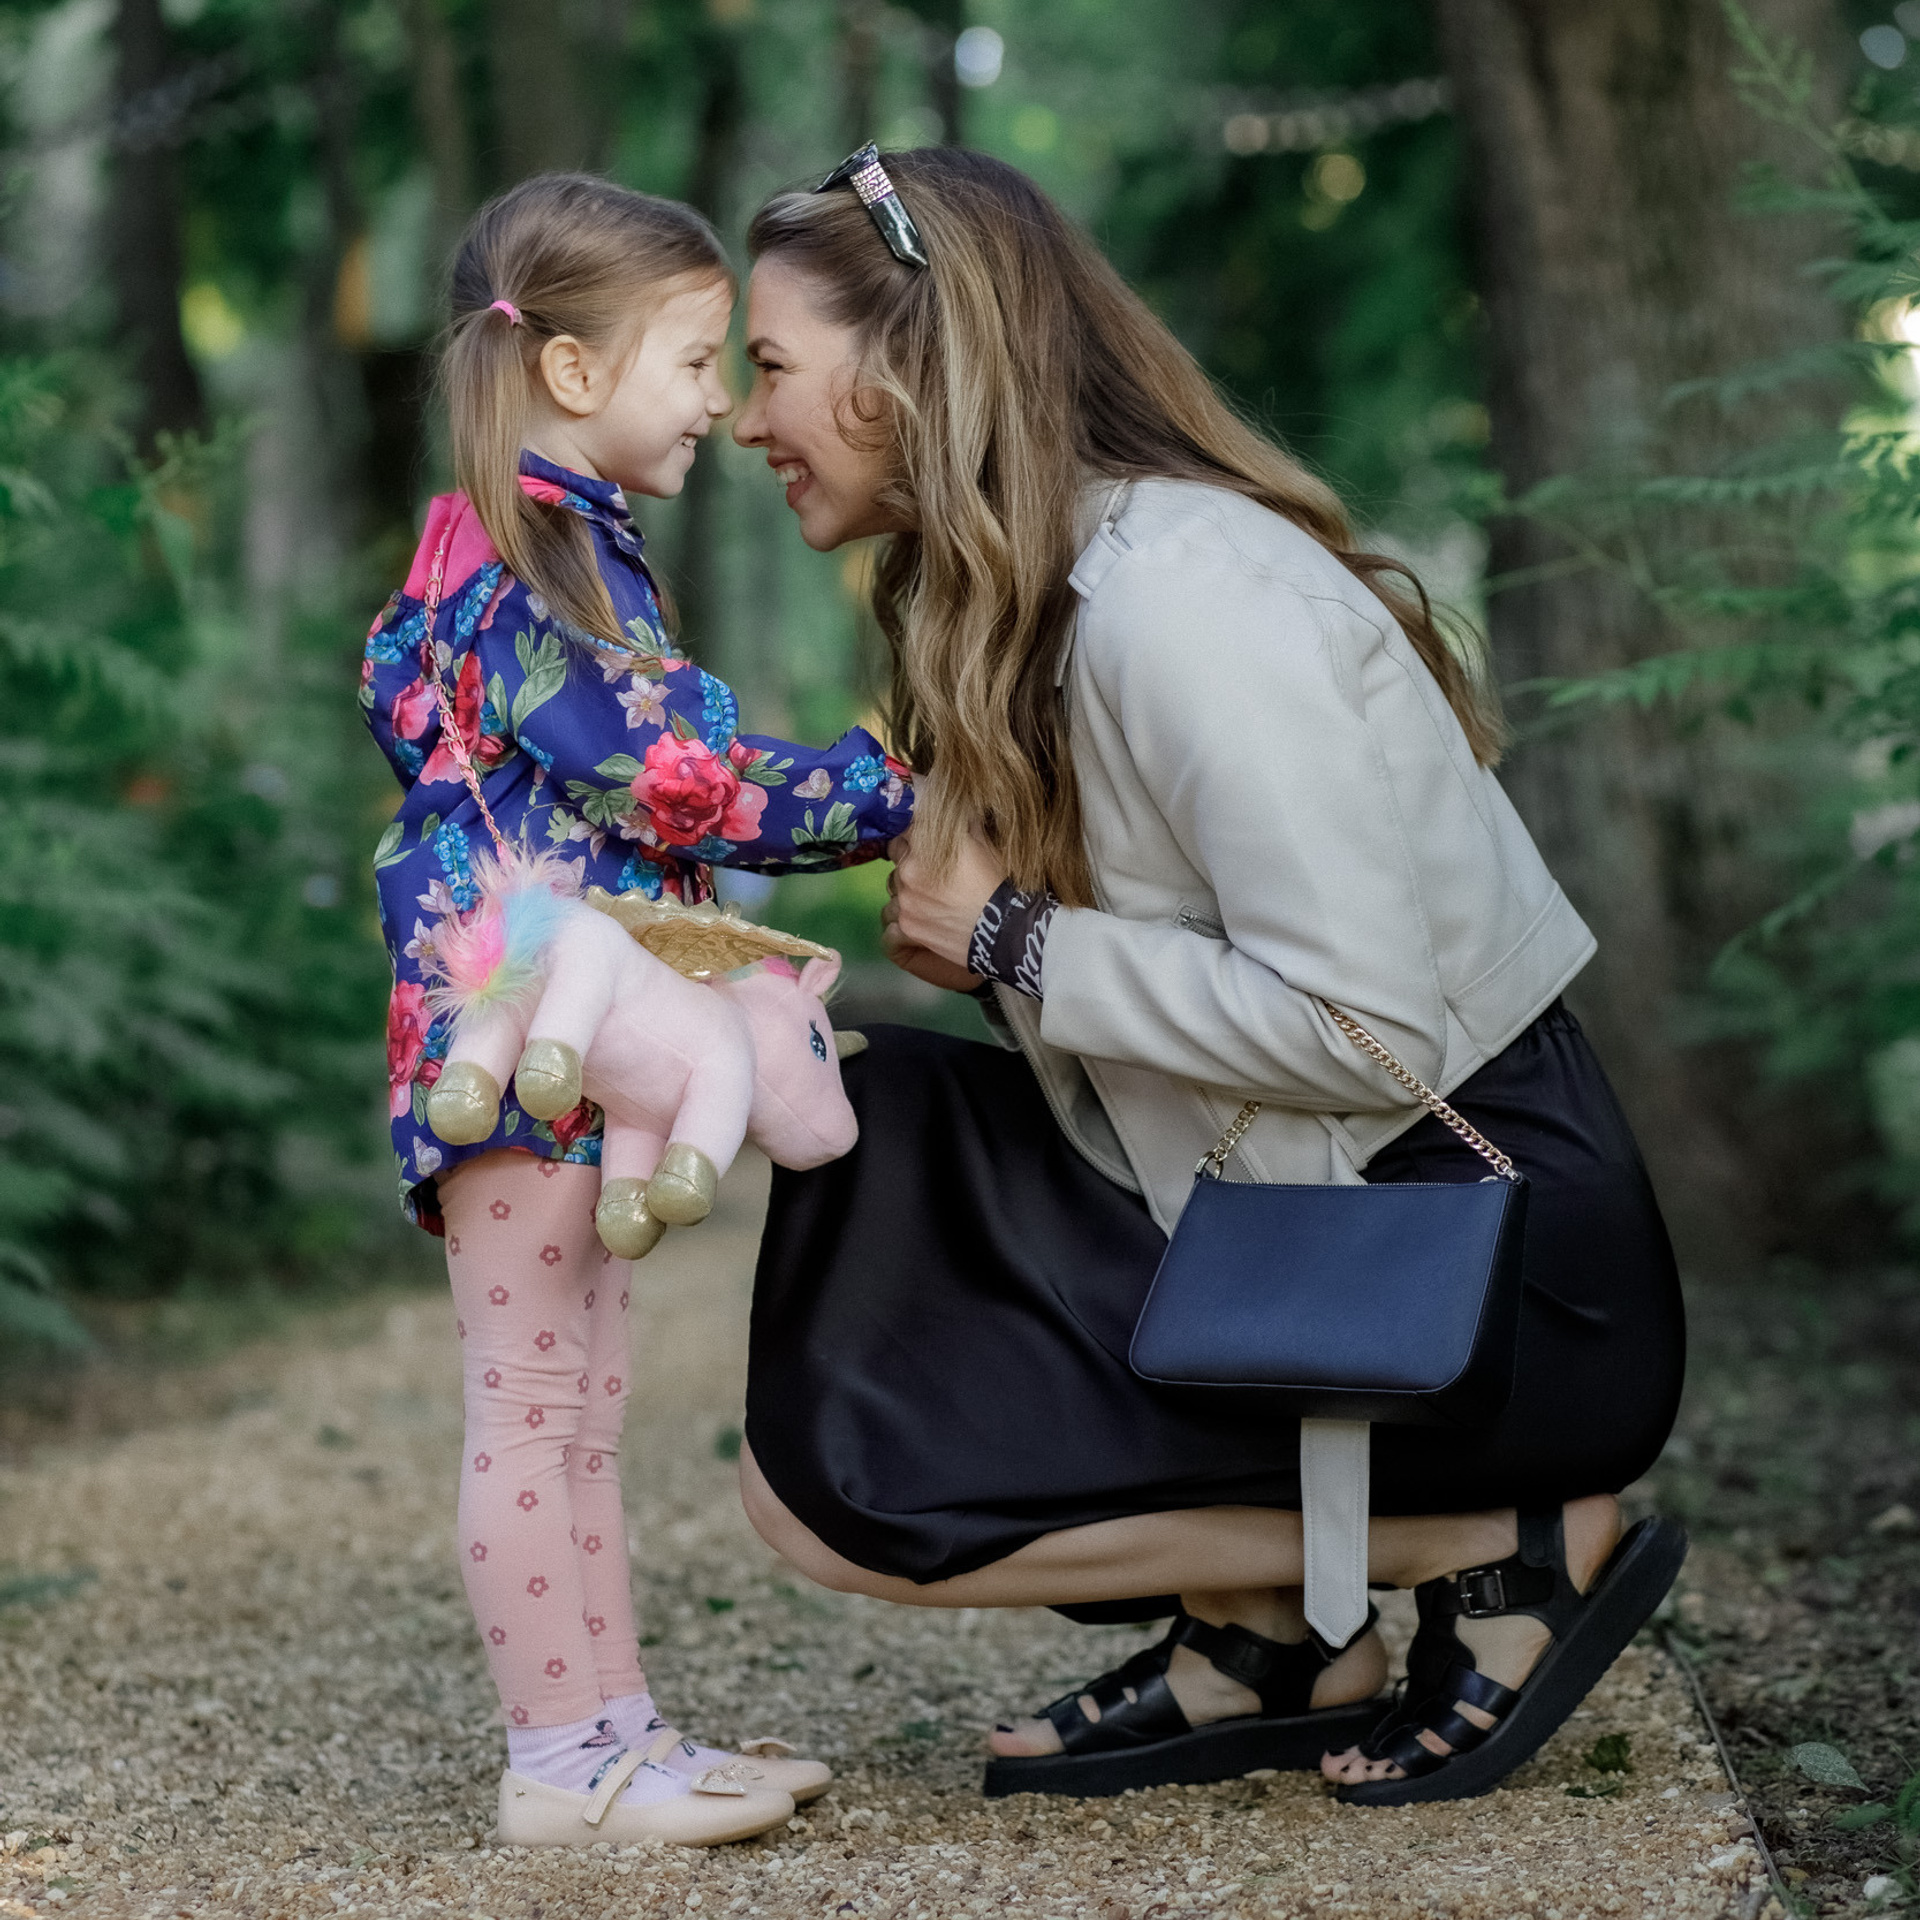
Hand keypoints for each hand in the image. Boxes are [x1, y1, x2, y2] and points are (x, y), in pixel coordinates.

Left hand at [881, 827, 1004, 992]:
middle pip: (898, 856)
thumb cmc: (997, 881)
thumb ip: (962, 822)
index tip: (932, 842)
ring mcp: (905, 900)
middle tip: (933, 868)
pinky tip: (931, 914)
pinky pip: (898, 914)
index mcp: (923, 844)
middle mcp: (907, 870)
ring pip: (896, 886)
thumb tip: (956, 807)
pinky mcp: (907, 926)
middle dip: (912, 857)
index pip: (908, 830)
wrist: (1004, 929)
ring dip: (909, 886)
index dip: (920, 834)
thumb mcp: (984, 842)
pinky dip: (912, 912)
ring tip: (933, 894)